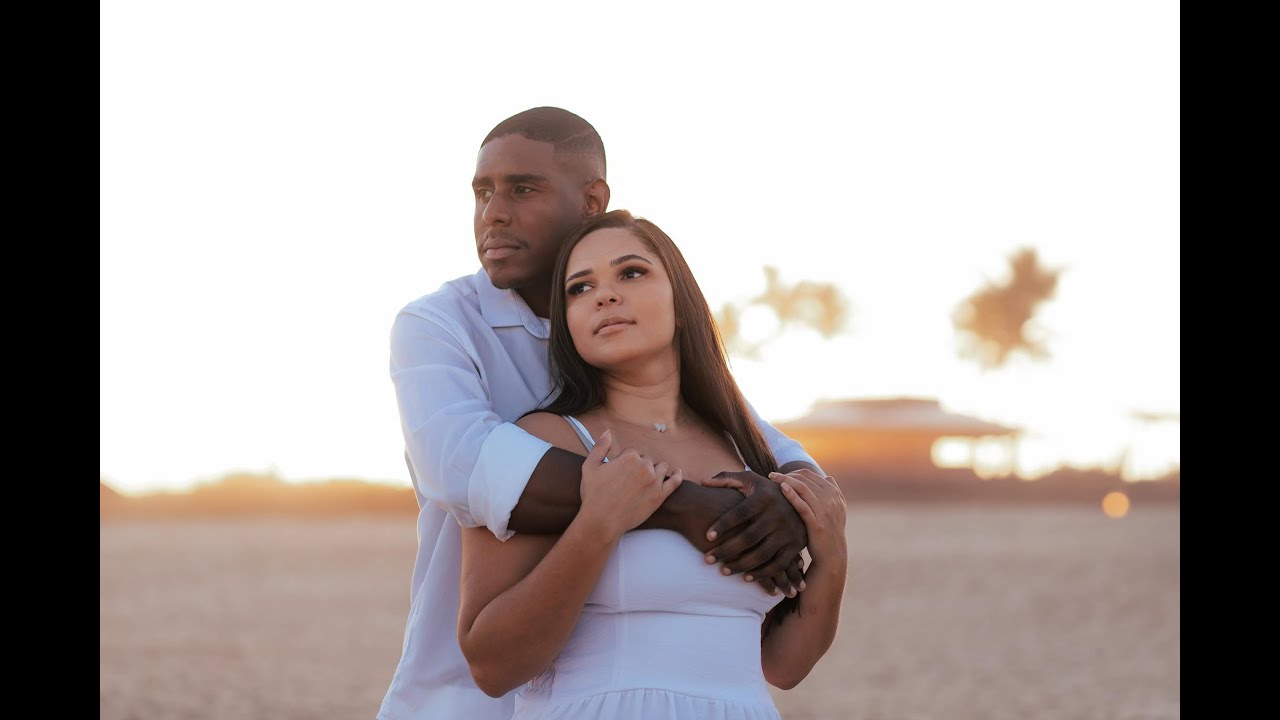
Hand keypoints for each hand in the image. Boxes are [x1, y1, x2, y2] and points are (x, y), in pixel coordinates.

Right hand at [579, 430, 682, 539]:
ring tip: (648, 477)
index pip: (633, 452)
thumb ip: (600, 447)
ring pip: (662, 467)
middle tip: (630, 480)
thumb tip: (607, 432)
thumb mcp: (590, 467)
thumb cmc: (594, 495)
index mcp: (629, 457)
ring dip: (656, 469)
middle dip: (640, 466)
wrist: (602, 521)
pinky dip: (676, 476)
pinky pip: (674, 482)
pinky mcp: (660, 496)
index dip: (625, 461)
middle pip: (647, 459)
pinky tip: (677, 473)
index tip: (620, 472)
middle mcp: (645, 466)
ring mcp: (654, 481)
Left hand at [701, 470, 807, 596]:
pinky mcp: (796, 545)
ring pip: (762, 554)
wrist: (803, 499)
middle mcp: (778, 514)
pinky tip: (745, 578)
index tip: (707, 537)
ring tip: (723, 570)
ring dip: (741, 565)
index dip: (723, 525)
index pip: (740, 513)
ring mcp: (788, 531)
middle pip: (748, 537)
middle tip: (708, 560)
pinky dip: (762, 574)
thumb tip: (703, 482)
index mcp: (764, 497)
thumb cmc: (766, 491)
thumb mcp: (750, 480)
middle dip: (726, 550)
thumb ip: (726, 479)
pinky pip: (777, 564)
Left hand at [769, 469, 846, 563]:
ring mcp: (825, 511)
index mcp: (834, 493)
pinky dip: (792, 495)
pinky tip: (781, 488)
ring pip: (803, 488)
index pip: (809, 474)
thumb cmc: (828, 531)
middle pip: (805, 479)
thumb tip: (827, 477)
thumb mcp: (836, 510)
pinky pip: (803, 505)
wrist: (832, 555)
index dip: (792, 471)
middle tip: (771, 475)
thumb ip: (832, 493)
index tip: (780, 473)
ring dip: (785, 480)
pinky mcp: (817, 524)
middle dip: (786, 474)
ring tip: (771, 478)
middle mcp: (831, 499)